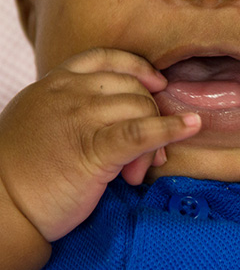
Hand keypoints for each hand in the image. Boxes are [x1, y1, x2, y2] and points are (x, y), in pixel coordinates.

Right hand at [0, 48, 201, 241]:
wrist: (1, 211)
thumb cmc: (20, 172)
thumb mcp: (38, 119)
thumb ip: (70, 105)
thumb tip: (118, 110)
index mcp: (54, 84)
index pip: (104, 59)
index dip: (136, 67)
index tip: (156, 82)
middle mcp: (68, 95)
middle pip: (132, 87)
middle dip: (149, 115)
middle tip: (147, 153)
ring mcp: (81, 119)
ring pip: (141, 109)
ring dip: (154, 138)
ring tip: (140, 169)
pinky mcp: (95, 150)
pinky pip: (143, 133)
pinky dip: (171, 129)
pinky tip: (190, 127)